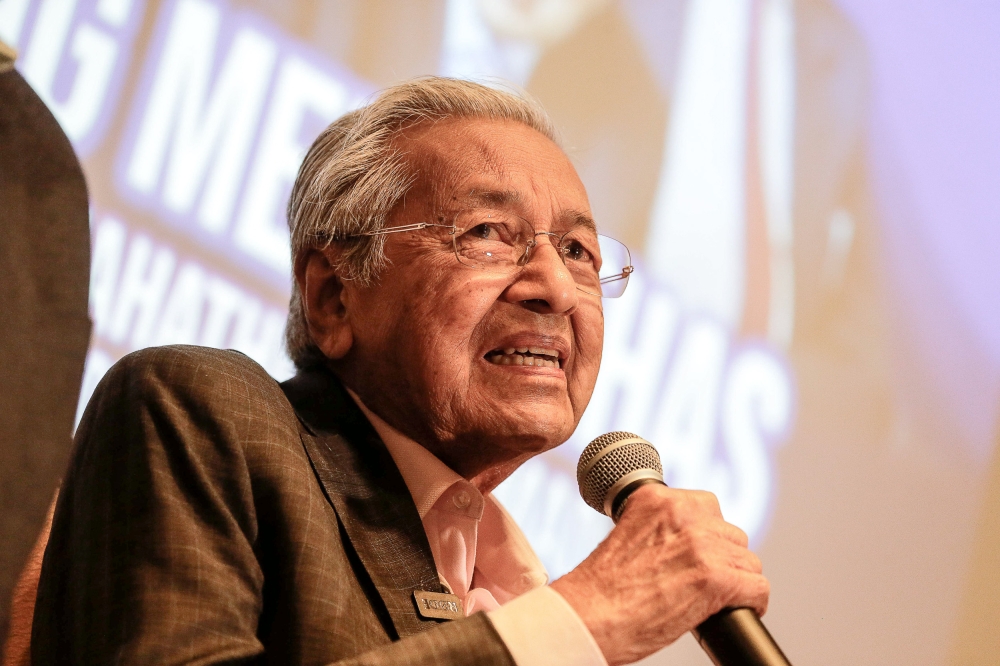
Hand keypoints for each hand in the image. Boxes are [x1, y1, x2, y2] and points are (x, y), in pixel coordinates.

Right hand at [551, 485, 768, 664]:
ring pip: (748, 561)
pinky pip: (757, 587)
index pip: (707, 507)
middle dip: (721, 559)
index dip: (705, 536)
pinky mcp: (715, 579)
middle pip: (731, 534)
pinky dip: (751, 603)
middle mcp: (681, 514)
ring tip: (713, 600)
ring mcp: (701, 545)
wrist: (589, 615)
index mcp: (657, 499)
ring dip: (735, 581)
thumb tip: (689, 544)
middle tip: (700, 582)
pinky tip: (733, 611)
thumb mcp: (627, 534)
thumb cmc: (600, 588)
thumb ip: (659, 527)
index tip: (697, 554)